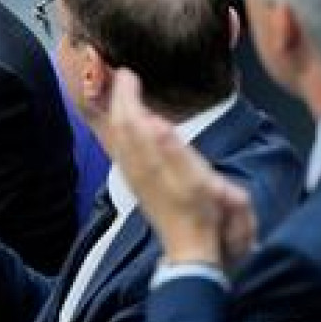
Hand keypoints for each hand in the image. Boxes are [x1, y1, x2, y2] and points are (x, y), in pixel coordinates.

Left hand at [101, 69, 254, 266]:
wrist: (191, 248)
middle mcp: (138, 166)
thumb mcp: (202, 181)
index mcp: (152, 161)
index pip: (133, 121)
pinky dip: (119, 131)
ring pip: (118, 137)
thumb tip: (154, 123)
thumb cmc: (204, 214)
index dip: (128, 95)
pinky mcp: (137, 185)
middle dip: (119, 99)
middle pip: (121, 125)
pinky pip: (120, 150)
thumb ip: (176, 150)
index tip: (128, 73)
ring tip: (122, 95)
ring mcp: (135, 176)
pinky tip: (123, 127)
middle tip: (123, 76)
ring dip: (117, 113)